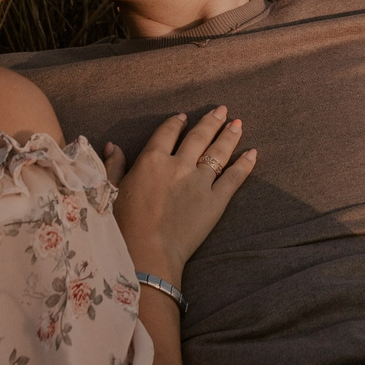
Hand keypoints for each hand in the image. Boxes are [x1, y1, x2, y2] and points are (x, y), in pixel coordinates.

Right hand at [105, 106, 255, 278]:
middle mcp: (178, 165)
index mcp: (151, 160)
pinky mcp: (215, 202)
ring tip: (238, 124)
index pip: (167, 133)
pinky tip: (252, 153)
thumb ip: (114, 167)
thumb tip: (112, 146)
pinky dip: (244, 165)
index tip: (183, 117)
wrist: (146, 254)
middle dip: (211, 121)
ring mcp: (199, 182)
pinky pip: (234, 178)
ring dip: (229, 135)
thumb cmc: (123, 226)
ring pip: (218, 152)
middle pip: (198, 136)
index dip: (176, 123)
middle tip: (222, 110)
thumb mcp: (111, 191)